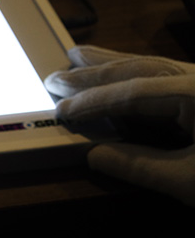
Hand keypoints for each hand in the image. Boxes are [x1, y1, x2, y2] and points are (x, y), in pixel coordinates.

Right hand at [44, 45, 194, 203]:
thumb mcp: (189, 181)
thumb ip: (139, 166)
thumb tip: (94, 155)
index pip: (134, 92)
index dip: (94, 101)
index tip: (62, 109)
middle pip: (140, 69)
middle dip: (94, 72)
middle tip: (56, 75)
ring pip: (153, 67)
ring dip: (111, 64)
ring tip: (79, 56)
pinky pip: (166, 76)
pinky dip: (135, 75)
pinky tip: (119, 74)